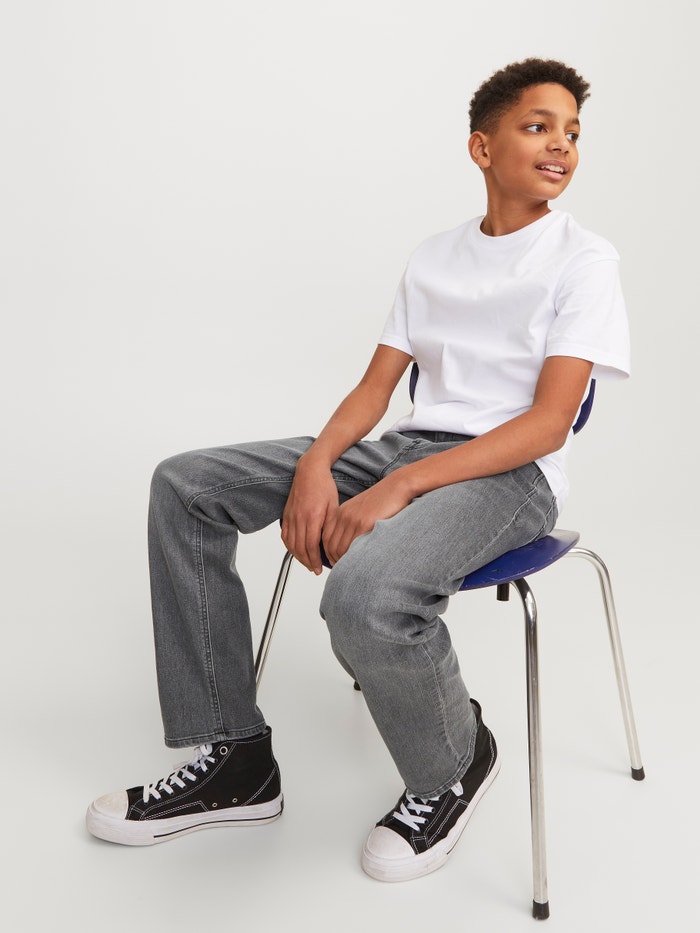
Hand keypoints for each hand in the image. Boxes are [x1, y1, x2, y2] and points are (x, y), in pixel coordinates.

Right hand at [281, 459, 338, 573]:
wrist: (309, 471)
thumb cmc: (324, 486)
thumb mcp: (334, 507)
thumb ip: (330, 527)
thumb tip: (330, 545)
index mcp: (312, 517)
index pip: (311, 546)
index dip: (315, 560)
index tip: (320, 569)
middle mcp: (298, 518)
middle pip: (300, 548)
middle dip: (307, 562)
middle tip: (315, 570)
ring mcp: (290, 516)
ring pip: (291, 544)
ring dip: (298, 557)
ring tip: (307, 564)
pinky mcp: (286, 514)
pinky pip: (285, 535)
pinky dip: (290, 547)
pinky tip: (296, 551)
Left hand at [321, 475, 412, 565]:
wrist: (397, 487)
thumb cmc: (384, 500)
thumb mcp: (362, 510)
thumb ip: (352, 524)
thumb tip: (350, 545)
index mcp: (340, 513)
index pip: (326, 538)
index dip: (329, 554)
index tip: (336, 563)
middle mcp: (343, 516)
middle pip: (330, 546)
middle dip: (335, 561)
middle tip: (344, 571)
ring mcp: (352, 520)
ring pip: (340, 549)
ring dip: (344, 562)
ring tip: (352, 570)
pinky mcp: (364, 524)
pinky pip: (353, 547)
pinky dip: (354, 558)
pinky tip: (360, 563)